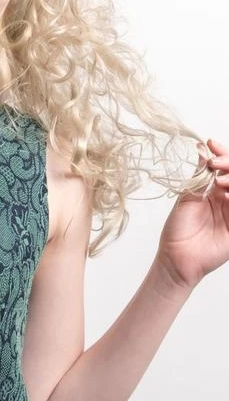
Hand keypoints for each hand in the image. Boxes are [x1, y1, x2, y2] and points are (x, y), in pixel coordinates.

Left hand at [156, 138, 228, 290]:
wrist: (177, 257)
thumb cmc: (178, 229)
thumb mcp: (187, 197)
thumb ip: (198, 175)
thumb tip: (201, 150)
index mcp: (214, 189)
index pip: (225, 167)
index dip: (222, 154)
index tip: (211, 143)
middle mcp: (227, 198)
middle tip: (215, 163)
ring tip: (219, 182)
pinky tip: (227, 196)